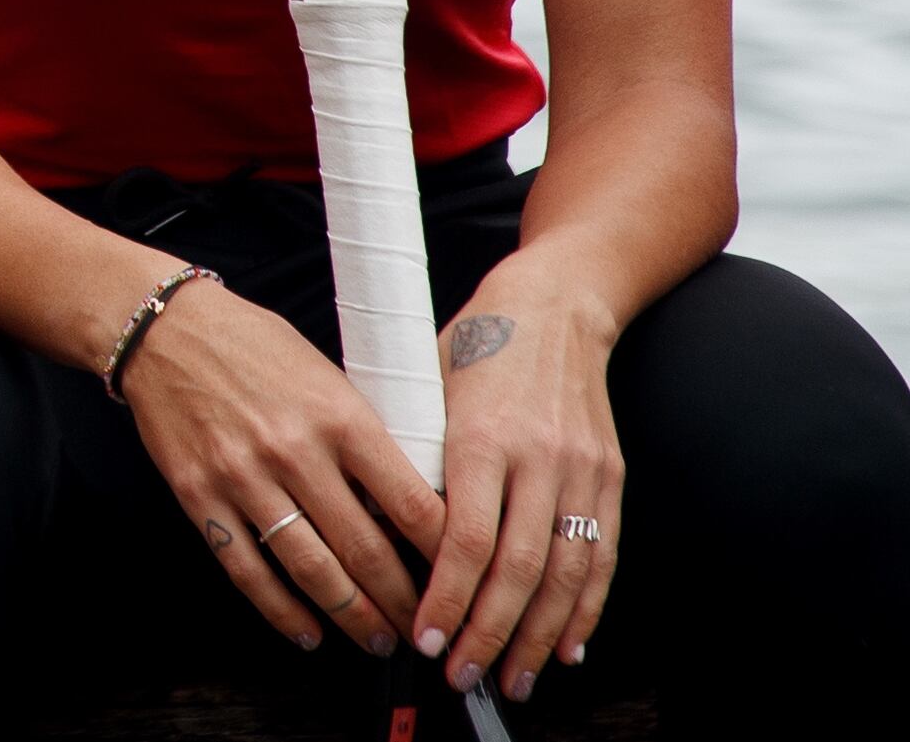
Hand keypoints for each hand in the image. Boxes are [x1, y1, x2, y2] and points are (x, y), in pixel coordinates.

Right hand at [117, 273, 447, 657]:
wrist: (163, 328)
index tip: (463, 583)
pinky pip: (246, 569)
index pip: (413, 506)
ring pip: (312, 570)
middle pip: (367, 551)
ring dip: (352, 616)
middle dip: (404, 603)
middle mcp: (295, 452)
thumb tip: (409, 506)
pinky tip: (307, 631)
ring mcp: (243, 477)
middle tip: (425, 629)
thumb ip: (364, 438)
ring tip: (376, 638)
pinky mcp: (199, 494)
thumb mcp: (328, 375)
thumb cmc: (253, 344)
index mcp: (339, 417)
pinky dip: (281, 610)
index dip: (446, 558)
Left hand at [405, 278, 622, 705]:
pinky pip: (602, 555)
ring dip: (539, 634)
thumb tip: (373, 522)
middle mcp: (538, 457)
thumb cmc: (473, 344)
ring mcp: (581, 470)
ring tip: (515, 677)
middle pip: (518, 567)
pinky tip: (567, 643)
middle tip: (463, 674)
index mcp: (481, 435)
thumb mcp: (421, 388)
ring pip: (566, 572)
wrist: (555, 307)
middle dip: (490, 631)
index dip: (448, 596)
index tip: (425, 634)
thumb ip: (407, 455)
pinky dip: (586, 607)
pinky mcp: (610, 477)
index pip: (465, 537)